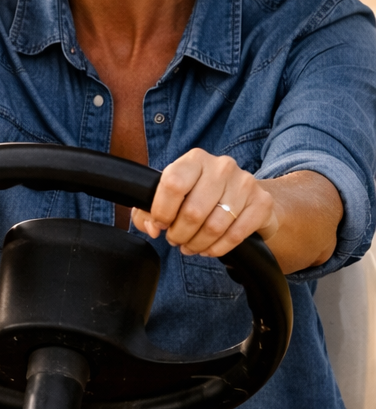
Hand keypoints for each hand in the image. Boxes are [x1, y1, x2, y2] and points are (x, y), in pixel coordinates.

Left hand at [131, 148, 275, 257]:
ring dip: (197, 244)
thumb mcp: (171, 196)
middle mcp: (222, 166)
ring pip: (213, 227)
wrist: (246, 197)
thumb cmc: (200, 196)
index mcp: (195, 159)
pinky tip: (209, 249)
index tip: (161, 224)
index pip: (172, 184)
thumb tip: (152, 228)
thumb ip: (147, 212)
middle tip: (176, 240)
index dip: (161, 211)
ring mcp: (245, 183)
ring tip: (191, 246)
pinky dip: (218, 248)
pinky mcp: (261, 202)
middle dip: (179, 234)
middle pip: (193, 211)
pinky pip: (235, 235)